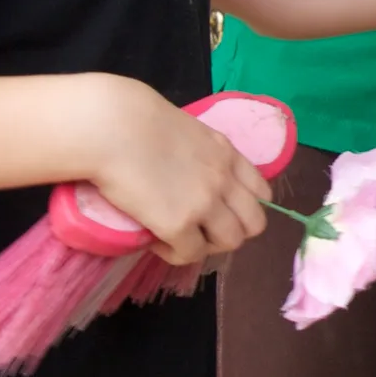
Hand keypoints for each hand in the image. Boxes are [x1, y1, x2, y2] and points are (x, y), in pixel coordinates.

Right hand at [82, 76, 271, 264]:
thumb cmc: (137, 122)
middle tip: (202, 229)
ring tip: (181, 237)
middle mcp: (225, 180)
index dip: (244, 208)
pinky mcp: (179, 225)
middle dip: (232, 231)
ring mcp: (206, 204)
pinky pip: (191, 254)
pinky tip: (158, 240)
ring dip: (207, 244)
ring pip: (230, 242)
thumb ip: (202, 156)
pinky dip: (176, 252)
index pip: (262, 192)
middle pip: (254, 223)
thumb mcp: (189, 133)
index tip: (222, 210)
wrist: (113, 128)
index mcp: (229, 155)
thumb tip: (190, 175)